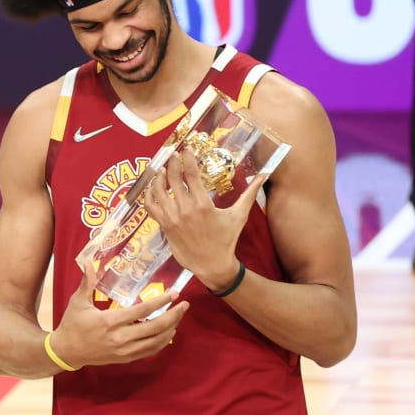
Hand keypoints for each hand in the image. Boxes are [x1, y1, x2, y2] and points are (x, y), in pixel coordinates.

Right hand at [50, 273, 186, 368]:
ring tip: (178, 317)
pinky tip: (168, 332)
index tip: (174, 294)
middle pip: (155, 327)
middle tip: (185, 305)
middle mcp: (120, 337)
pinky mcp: (126, 357)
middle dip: (173, 316)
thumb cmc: (72, 324)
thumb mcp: (78, 302)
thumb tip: (88, 262)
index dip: (160, 302)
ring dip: (171, 328)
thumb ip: (87, 283)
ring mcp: (125, 350)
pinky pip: (150, 351)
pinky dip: (162, 342)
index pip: (142, 311)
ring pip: (156, 341)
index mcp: (110, 321)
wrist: (67, 351)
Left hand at [142, 150, 265, 288]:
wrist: (212, 265)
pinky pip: (151, 208)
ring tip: (162, 170)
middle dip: (173, 163)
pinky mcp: (165, 226)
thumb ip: (249, 193)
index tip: (187, 149)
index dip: (187, 159)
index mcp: (203, 204)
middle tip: (174, 155)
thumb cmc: (226, 240)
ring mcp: (172, 219)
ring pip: (158, 192)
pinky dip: (149, 196)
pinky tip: (152, 188)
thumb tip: (265, 175)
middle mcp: (185, 210)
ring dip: (158, 178)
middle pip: (173, 179)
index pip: (191, 174)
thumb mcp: (239, 215)